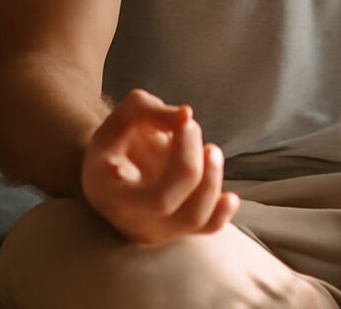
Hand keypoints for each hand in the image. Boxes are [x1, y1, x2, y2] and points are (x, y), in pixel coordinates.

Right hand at [80, 89, 239, 244]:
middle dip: (201, 167)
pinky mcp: (176, 227)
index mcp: (111, 194)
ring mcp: (155, 229)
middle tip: (193, 128)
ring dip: (213, 180)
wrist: (115, 158)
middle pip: (186, 213)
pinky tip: (229, 195)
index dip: (184, 161)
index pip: (161, 199)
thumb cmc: (120, 135)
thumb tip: (187, 116)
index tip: (185, 124)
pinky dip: (223, 210)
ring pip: (199, 220)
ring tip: (209, 150)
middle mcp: (132, 221)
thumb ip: (152, 111)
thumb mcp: (126, 113)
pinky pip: (208, 228)